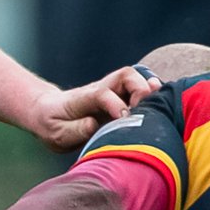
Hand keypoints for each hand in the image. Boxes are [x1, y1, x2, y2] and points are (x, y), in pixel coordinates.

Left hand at [24, 65, 160, 151]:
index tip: (124, 118)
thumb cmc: (52, 125)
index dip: (115, 104)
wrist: (47, 112)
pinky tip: (162, 106)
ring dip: (148, 90)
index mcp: (82, 99)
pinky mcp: (119, 98)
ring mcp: (110, 91)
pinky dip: (152, 94)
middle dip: (139, 90)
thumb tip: (94, 124)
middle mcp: (99, 90)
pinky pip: (138, 89)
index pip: (101, 94)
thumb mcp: (56, 133)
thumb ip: (74, 130)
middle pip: (124, 76)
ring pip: (134, 78)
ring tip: (157, 108)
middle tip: (145, 111)